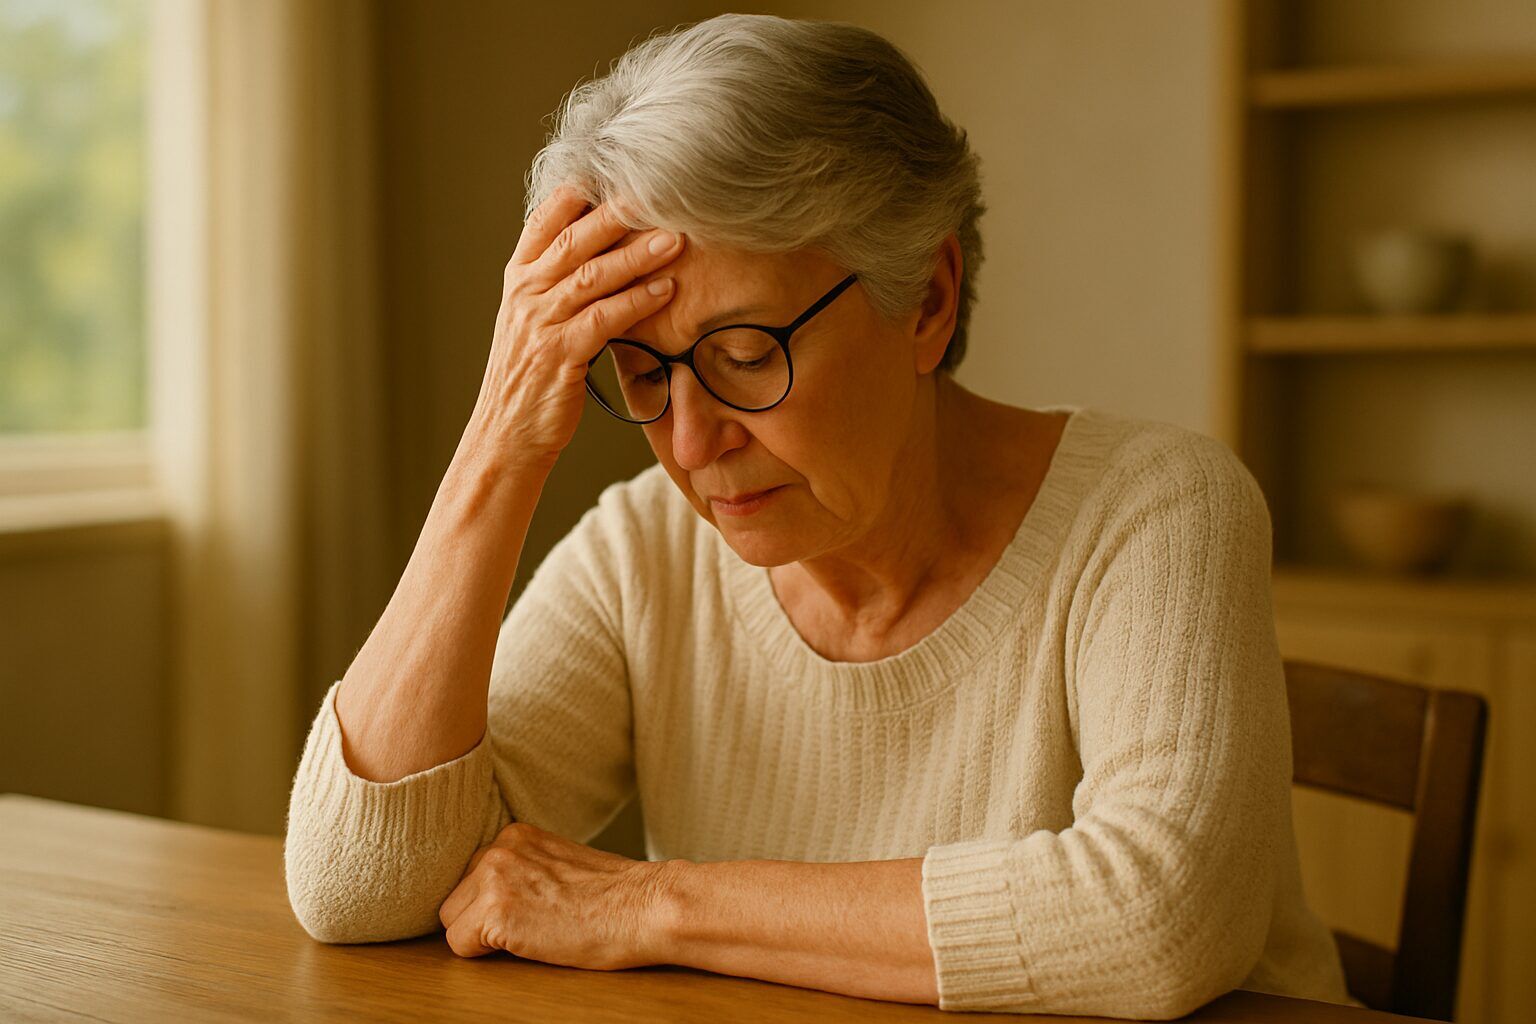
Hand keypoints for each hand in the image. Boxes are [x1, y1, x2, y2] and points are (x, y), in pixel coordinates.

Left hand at [438, 821, 675, 969]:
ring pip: (452, 920)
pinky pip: (459, 945)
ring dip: (481, 935)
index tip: (522, 911)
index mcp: (516, 834)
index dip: (491, 901)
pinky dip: (485, 955)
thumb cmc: (615, 895)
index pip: (472, 874)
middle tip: (527, 926)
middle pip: (455, 896)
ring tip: (529, 934)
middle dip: (480, 917)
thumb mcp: (559, 862)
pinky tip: (526, 945)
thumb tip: (495, 891)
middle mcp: (499, 848)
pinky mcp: (496, 912)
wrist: (644, 907)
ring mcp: (495, 878)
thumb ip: (524, 866)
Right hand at [468, 185, 685, 467]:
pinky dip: (636, 302)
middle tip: (660, 192)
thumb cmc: (531, 377)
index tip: (620, 169)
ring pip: (593, 276)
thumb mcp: (535, 320)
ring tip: (676, 239)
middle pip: (575, 240)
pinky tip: (666, 290)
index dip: (581, 191)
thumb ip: (561, 282)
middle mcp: (526, 293)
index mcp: (519, 278)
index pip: (545, 219)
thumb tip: (606, 247)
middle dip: (619, 214)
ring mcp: (540, 323)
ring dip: (638, 255)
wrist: (506, 435)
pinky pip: (603, 319)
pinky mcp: (560, 355)